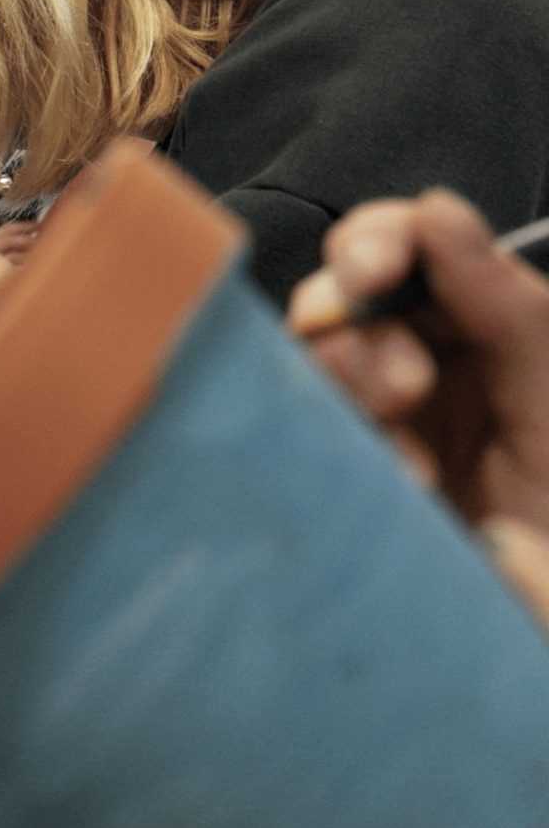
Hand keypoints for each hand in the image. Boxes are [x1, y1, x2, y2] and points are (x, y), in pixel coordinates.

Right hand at [290, 190, 548, 536]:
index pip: (416, 247)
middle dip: (358, 324)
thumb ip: (512, 305)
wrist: (535, 615)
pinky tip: (399, 488)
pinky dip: (339, 449)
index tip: (375, 270)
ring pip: (314, 359)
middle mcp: (425, 361)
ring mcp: (375, 421)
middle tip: (404, 387)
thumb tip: (437, 212)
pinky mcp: (339, 470)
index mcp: (490, 327)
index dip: (383, 242)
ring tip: (414, 459)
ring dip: (350, 392)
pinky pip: (301, 428)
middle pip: (346, 294)